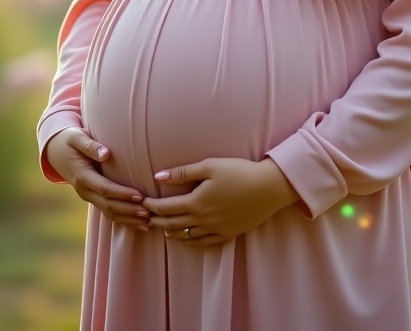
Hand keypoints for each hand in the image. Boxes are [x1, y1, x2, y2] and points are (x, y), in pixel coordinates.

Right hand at [44, 127, 149, 230]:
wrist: (56, 150)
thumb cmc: (69, 140)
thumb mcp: (76, 138)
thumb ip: (90, 145)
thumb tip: (105, 153)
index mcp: (81, 176)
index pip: (104, 189)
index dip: (122, 193)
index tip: (139, 196)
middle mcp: (84, 190)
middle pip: (108, 205)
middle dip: (128, 210)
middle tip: (148, 212)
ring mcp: (88, 196)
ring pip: (109, 213)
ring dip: (128, 219)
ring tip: (147, 222)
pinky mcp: (92, 197)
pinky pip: (108, 212)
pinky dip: (123, 219)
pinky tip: (137, 223)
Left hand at [143, 158, 298, 246]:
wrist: (267, 188)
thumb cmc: (239, 171)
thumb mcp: (210, 166)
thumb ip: (183, 173)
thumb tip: (158, 176)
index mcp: (196, 202)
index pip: (166, 208)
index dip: (151, 206)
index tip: (143, 202)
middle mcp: (203, 219)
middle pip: (172, 225)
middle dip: (157, 221)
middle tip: (145, 218)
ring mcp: (215, 229)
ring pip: (186, 236)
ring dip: (171, 233)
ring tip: (161, 229)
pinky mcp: (227, 234)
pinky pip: (203, 243)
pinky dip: (190, 242)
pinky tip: (185, 239)